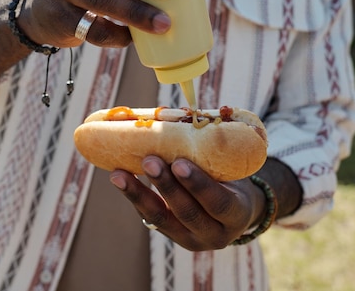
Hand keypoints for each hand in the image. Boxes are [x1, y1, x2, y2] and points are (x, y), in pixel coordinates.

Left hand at [110, 156, 266, 250]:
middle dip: (166, 186)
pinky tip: (119, 178)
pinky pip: (150, 216)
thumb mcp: (231, 169)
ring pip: (161, 219)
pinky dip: (134, 196)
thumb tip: (176, 115)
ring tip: (119, 174)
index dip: (198, 184)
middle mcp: (215, 235)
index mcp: (236, 215)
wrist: (234, 209)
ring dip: (138, 194)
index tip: (179, 162)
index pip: (218, 203)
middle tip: (149, 160)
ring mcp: (191, 240)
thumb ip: (211, 151)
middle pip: (188, 212)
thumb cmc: (231, 178)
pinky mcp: (171, 235)